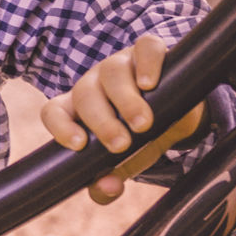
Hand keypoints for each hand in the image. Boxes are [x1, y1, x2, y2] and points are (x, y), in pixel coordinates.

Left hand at [40, 34, 205, 203]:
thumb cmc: (144, 136)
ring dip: (125, 99)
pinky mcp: (148, 51)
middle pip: (85, 94)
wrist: (181, 111)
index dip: (60, 126)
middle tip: (121, 144)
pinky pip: (145, 47)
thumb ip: (112, 179)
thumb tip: (106, 188)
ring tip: (142, 123)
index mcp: (80, 109)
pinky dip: (147, 63)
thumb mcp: (129, 161)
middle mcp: (95, 83)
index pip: (54, 111)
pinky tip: (151, 84)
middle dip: (101, 121)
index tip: (79, 145)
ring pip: (112, 71)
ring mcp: (121, 63)